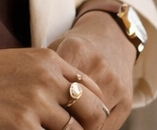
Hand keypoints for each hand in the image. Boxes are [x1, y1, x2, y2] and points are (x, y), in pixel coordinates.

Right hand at [0, 40, 110, 128]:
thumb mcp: (19, 65)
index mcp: (49, 60)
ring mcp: (36, 102)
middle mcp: (48, 78)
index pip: (92, 89)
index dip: (92, 111)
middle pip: (93, 112)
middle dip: (88, 127)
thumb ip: (47, 80)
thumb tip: (69, 108)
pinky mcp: (22, 124)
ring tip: (35, 126)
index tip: (82, 123)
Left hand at [48, 12, 136, 128]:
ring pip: (93, 123)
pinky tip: (82, 126)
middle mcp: (98, 66)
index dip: (46, 106)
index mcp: (75, 50)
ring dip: (79, 128)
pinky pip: (108, 127)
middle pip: (76, 109)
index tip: (38, 113)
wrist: (112, 37)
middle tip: (51, 124)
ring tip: (65, 125)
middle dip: (63, 122)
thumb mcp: (57, 47)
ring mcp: (115, 84)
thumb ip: (45, 69)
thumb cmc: (77, 47)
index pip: (56, 89)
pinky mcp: (127, 100)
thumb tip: (29, 99)